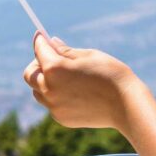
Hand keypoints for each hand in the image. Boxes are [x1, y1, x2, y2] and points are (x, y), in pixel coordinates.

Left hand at [22, 32, 147, 132]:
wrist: (126, 104)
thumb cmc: (109, 74)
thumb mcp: (88, 55)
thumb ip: (65, 51)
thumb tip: (50, 43)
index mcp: (53, 68)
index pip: (38, 50)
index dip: (40, 41)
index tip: (41, 36)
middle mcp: (48, 88)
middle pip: (29, 75)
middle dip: (37, 65)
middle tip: (52, 59)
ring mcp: (53, 106)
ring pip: (38, 92)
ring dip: (45, 82)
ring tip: (67, 78)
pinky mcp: (61, 118)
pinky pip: (51, 104)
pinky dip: (57, 97)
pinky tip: (76, 94)